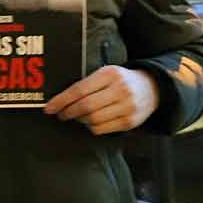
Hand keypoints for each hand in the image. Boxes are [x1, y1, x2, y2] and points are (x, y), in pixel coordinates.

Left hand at [44, 65, 158, 134]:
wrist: (152, 88)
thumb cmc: (121, 80)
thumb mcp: (106, 73)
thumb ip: (86, 84)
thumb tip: (60, 100)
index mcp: (110, 74)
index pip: (79, 89)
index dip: (61, 100)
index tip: (49, 108)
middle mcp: (120, 90)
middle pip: (85, 107)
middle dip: (68, 112)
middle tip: (61, 114)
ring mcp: (127, 107)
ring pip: (92, 120)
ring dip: (80, 120)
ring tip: (78, 115)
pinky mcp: (130, 122)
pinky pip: (101, 129)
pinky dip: (92, 127)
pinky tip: (92, 121)